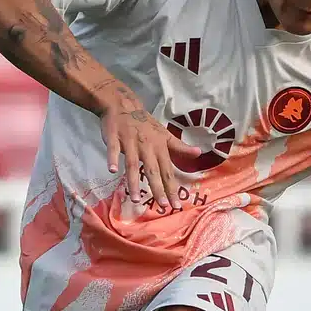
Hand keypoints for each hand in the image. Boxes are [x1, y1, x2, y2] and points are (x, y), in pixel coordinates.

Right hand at [98, 94, 182, 213]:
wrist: (124, 105)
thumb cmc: (144, 124)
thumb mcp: (164, 135)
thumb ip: (180, 147)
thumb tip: (198, 153)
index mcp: (159, 147)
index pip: (167, 171)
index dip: (172, 188)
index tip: (176, 205)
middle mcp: (146, 147)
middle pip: (152, 170)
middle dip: (158, 188)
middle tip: (162, 206)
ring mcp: (130, 142)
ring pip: (132, 164)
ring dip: (134, 181)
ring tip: (136, 199)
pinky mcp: (115, 138)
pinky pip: (113, 150)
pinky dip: (112, 159)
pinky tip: (112, 170)